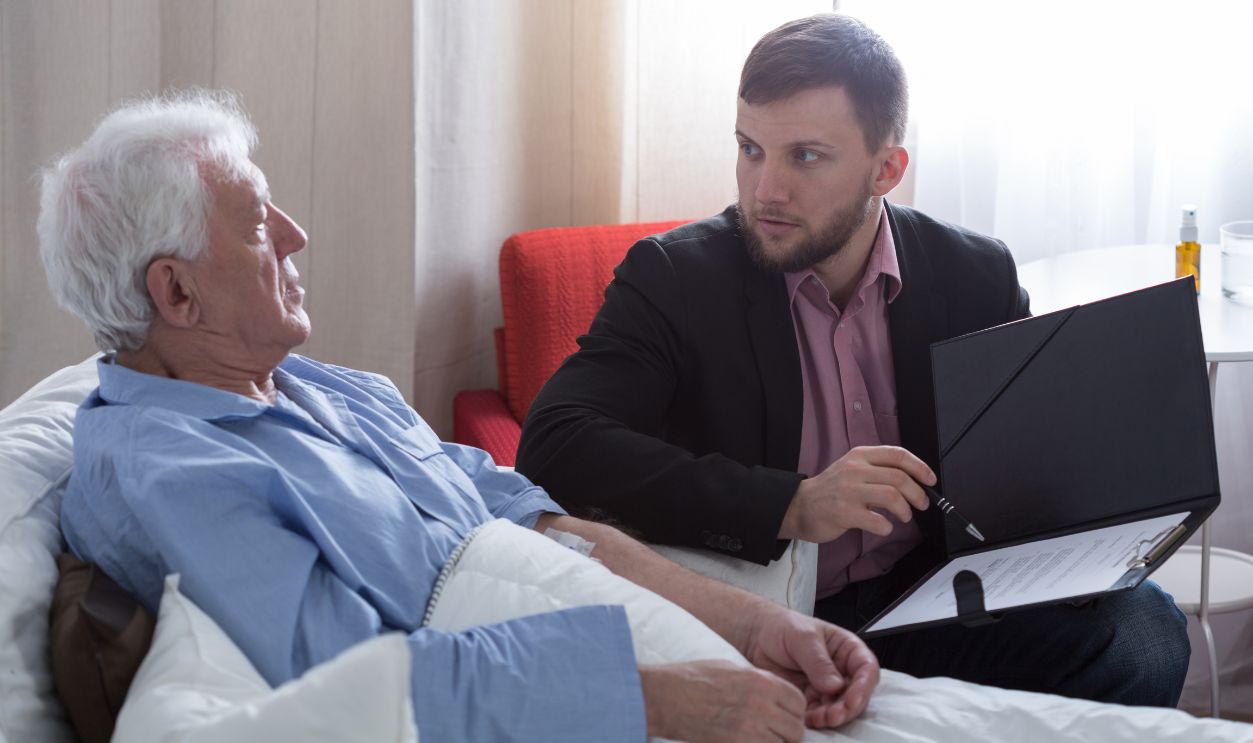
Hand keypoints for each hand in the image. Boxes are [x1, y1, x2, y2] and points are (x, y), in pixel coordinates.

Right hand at [640, 660, 806, 741]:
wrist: (664, 696)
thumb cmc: (692, 678)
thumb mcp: (731, 668)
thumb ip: (758, 682)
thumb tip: (775, 695)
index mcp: (762, 682)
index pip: (798, 703)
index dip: (793, 711)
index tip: (784, 716)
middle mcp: (761, 706)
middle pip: (795, 729)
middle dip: (788, 733)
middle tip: (773, 733)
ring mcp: (750, 730)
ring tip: (758, 738)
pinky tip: (746, 741)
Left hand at [741, 609, 879, 728]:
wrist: (755, 636)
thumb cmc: (780, 627)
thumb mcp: (801, 637)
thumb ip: (818, 661)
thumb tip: (835, 685)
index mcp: (846, 649)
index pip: (866, 668)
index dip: (864, 686)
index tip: (852, 699)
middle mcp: (841, 670)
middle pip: (856, 693)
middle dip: (848, 707)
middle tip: (834, 715)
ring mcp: (826, 687)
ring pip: (839, 707)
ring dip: (832, 717)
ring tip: (820, 720)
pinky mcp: (811, 699)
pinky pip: (819, 714)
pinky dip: (817, 720)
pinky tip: (808, 720)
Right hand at [779, 445, 934, 542]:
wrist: (799, 506)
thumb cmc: (830, 489)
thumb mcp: (851, 468)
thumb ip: (877, 469)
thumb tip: (912, 479)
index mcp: (859, 455)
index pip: (898, 455)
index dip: (920, 467)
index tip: (930, 480)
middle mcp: (855, 470)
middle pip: (900, 478)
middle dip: (918, 494)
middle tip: (921, 504)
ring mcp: (849, 491)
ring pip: (893, 497)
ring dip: (906, 510)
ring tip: (904, 517)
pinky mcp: (845, 513)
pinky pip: (878, 521)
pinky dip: (887, 527)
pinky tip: (883, 527)